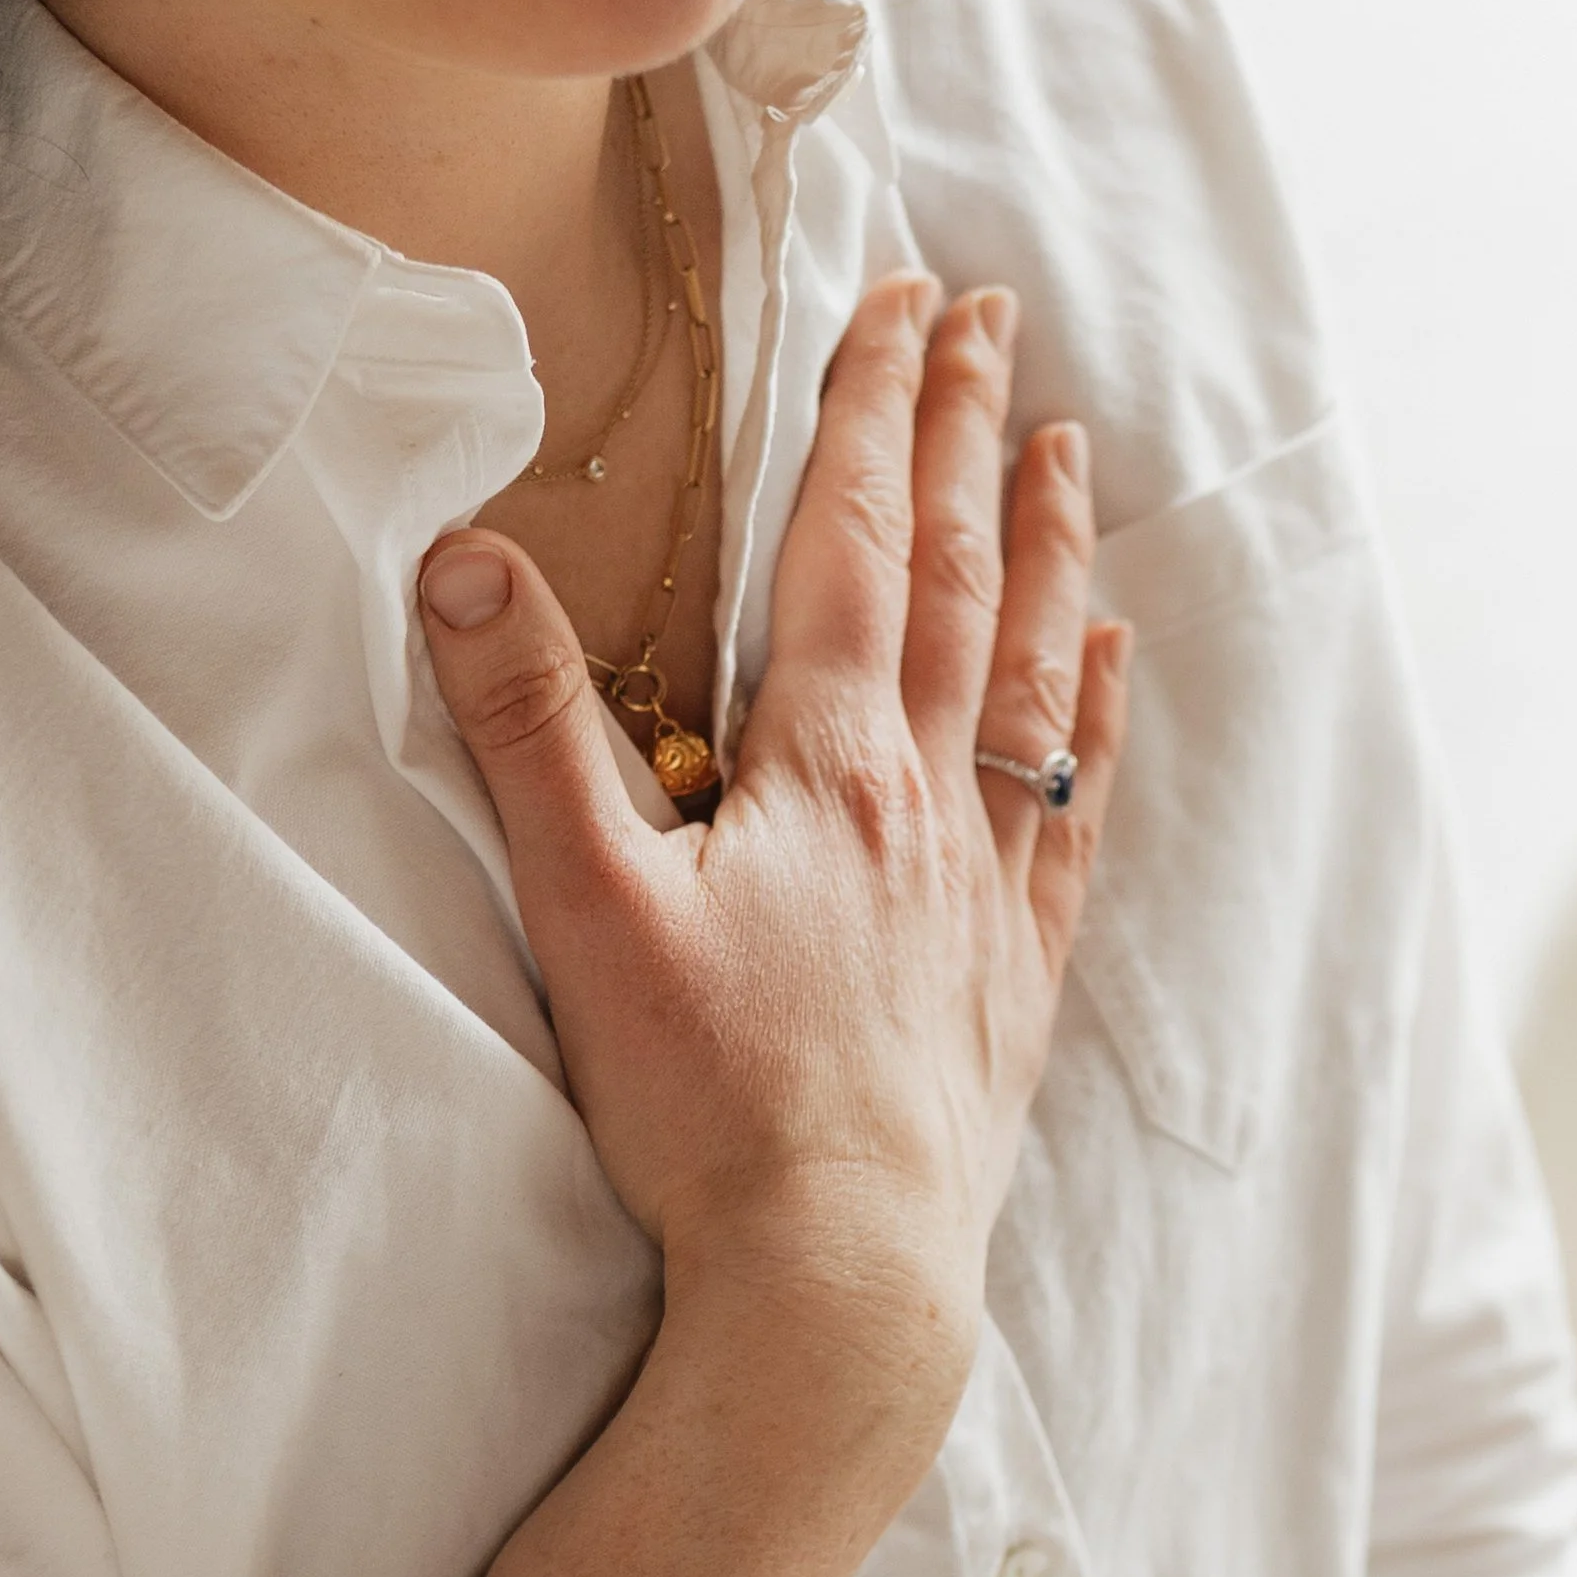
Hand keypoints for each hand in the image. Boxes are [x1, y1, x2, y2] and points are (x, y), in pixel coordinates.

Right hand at [417, 273, 1127, 1423]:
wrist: (840, 1280)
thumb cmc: (711, 1111)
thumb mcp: (589, 913)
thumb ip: (528, 734)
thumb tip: (468, 560)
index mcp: (827, 770)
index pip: (853, 546)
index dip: (874, 411)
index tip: (903, 296)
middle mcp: (929, 805)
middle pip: (957, 580)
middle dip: (968, 435)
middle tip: (994, 316)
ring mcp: (986, 891)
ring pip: (1030, 679)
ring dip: (1047, 553)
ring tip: (1070, 448)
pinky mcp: (1013, 979)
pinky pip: (1070, 814)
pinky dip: (1090, 723)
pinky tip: (1108, 669)